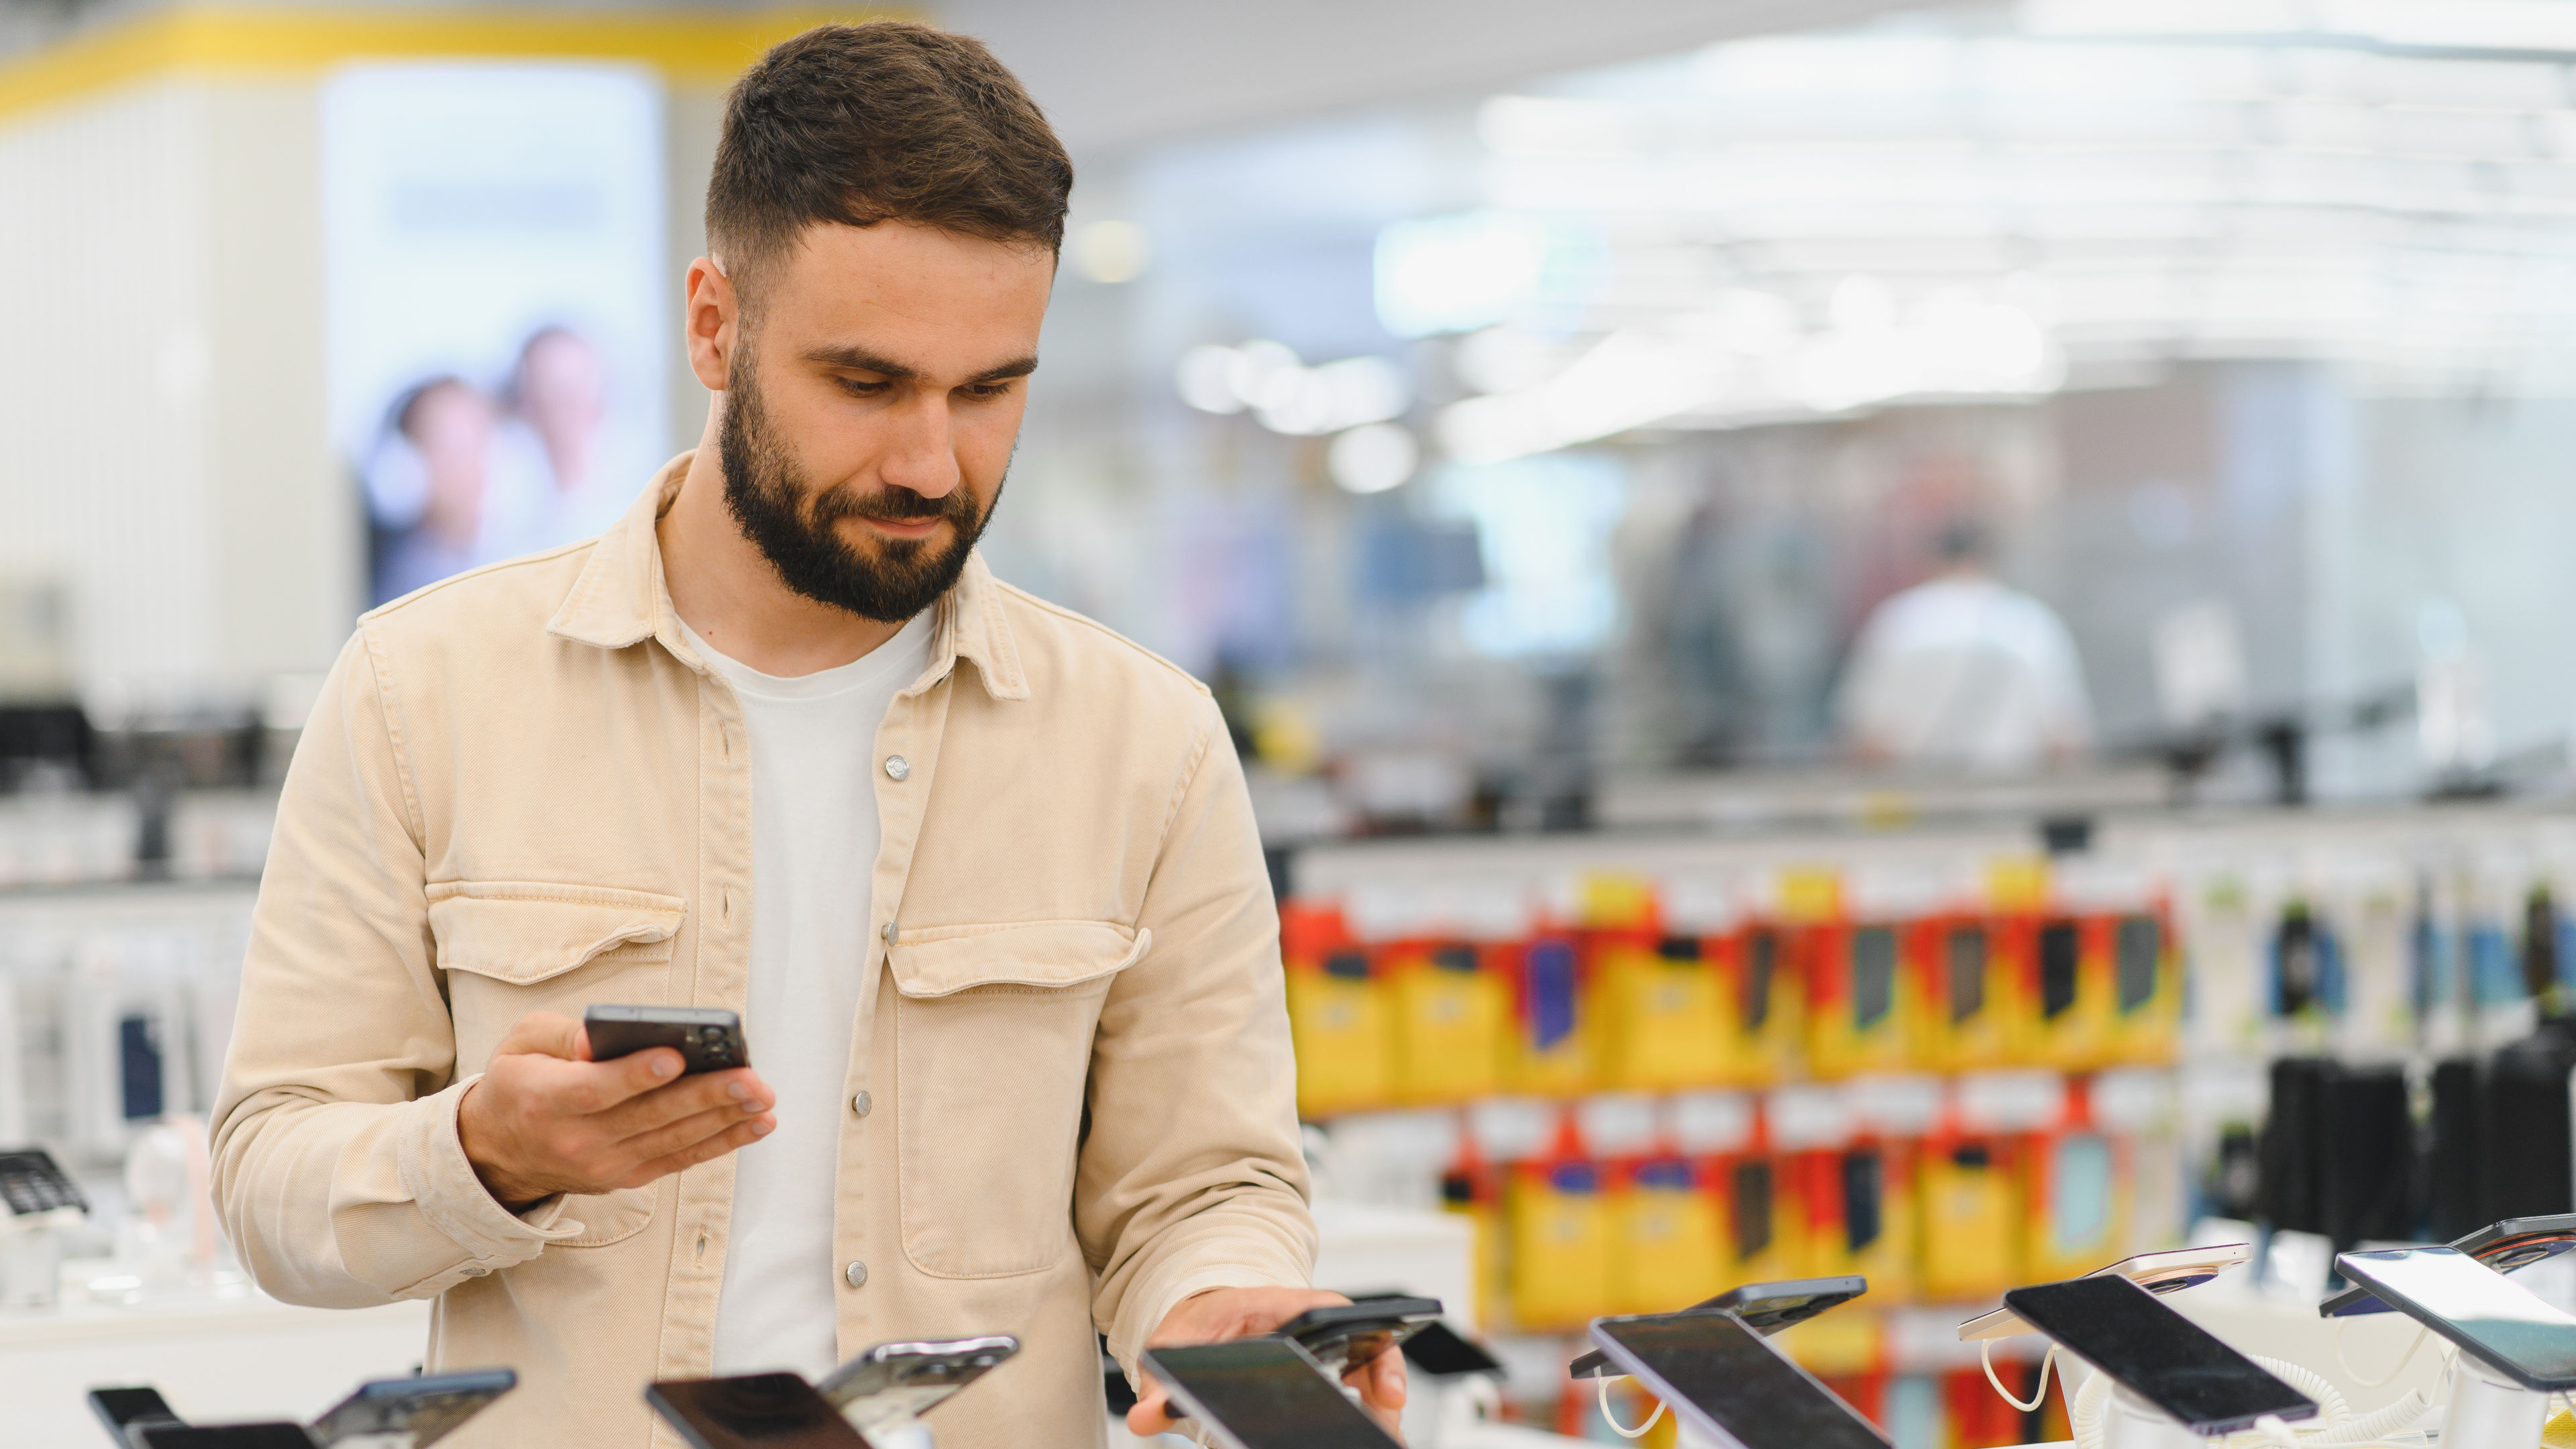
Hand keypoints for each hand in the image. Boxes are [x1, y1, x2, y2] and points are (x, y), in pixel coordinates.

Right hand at [456, 1010, 775, 1210]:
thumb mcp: (521, 1045)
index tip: (674, 1057)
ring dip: (725, 1119)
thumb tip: (595, 1037)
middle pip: (648, 1116)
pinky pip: (681, 1158)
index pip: (595, 1089)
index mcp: (544, 1100)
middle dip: (704, 1095)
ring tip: (762, 1098)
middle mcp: (577, 1138)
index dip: (635, 1075)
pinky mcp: (627, 1176)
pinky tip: (755, 1125)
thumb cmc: (519, 1083)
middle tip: (748, 1078)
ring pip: (673, 1139)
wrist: (499, 1153)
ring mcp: (605, 1164)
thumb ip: (560, 1035)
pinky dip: (722, 1142)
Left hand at [1126, 1287, 1406, 1439]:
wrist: (1205, 1318)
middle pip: (1366, 1347)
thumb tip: (1145, 1416)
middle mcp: (1315, 1324)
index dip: (1364, 1340)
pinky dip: (1370, 1415)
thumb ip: (1160, 1381)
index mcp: (1280, 1305)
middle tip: (1386, 1426)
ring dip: (1381, 1410)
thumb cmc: (1199, 1326)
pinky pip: (1362, 1393)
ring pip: (1371, 1374)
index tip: (1382, 1386)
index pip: (1334, 1311)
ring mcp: (1328, 1349)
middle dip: (1383, 1388)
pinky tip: (1367, 1439)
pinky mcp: (1330, 1375)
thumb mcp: (1174, 1344)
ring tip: (1380, 1440)